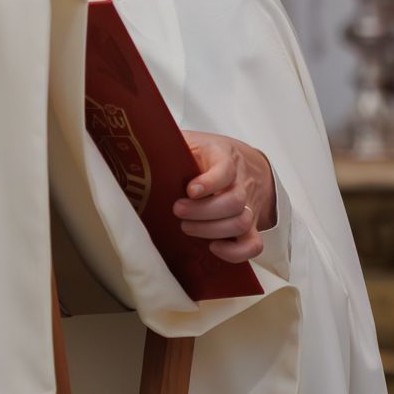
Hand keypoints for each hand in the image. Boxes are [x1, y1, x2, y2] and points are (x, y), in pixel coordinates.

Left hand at [174, 131, 276, 263]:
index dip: (210, 182)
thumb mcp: (191, 140)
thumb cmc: (209, 154)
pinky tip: (213, 247)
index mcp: (225, 158)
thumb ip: (172, 142)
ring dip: (211, 230)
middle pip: (234, 201)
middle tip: (178, 210)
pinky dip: (235, 252)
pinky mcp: (250, 227)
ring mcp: (248, 206)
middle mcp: (241, 183)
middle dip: (202, 211)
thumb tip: (141, 145)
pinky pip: (253, 245)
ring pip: (241, 222)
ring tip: (186, 227)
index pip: (226, 168)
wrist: (244, 163)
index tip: (190, 190)